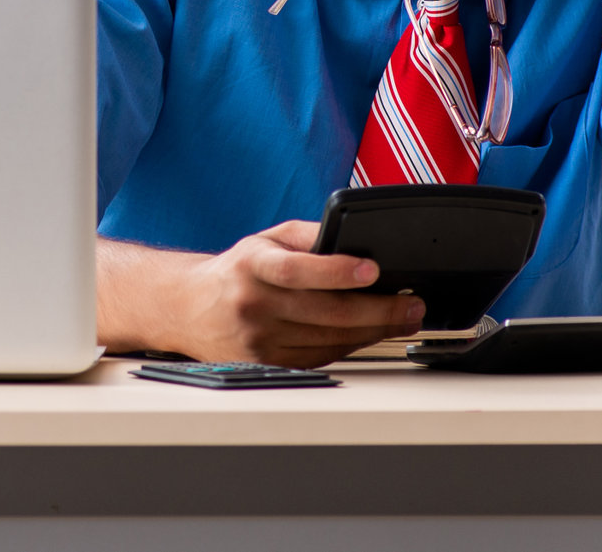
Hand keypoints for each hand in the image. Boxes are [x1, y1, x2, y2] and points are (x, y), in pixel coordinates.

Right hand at [104, 222, 424, 366]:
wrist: (189, 309)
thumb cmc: (237, 270)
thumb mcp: (265, 240)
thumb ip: (308, 236)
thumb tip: (356, 240)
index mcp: (253, 265)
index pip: (298, 269)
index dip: (337, 271)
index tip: (373, 269)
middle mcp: (254, 304)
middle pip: (326, 313)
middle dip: (378, 311)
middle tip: (411, 306)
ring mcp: (259, 340)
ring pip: (329, 340)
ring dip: (373, 331)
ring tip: (402, 318)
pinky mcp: (267, 365)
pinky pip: (320, 358)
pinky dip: (349, 346)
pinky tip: (368, 334)